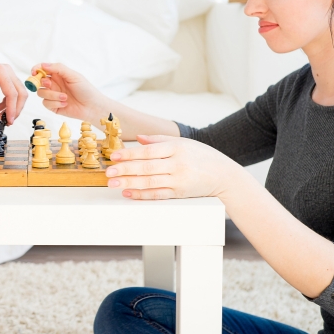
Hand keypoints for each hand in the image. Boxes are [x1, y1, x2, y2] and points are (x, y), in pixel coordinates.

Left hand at [0, 54, 26, 123]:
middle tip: (9, 121)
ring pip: (19, 92)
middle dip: (16, 109)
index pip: (12, 93)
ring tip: (3, 115)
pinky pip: (14, 90)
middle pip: (20, 92)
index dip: (12, 109)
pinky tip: (1, 108)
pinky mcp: (6, 76)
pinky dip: (10, 101)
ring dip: (14, 105)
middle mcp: (6, 70)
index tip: (9, 120)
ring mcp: (7, 72)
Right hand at [31, 62, 107, 121]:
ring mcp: (52, 96)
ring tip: (64, 97)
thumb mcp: (73, 76)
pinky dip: (55, 103)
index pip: (42, 70)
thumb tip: (43, 65)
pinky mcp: (53, 106)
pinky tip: (65, 104)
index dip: (36, 70)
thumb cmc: (85, 89)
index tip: (34, 72)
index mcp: (58, 75)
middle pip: (38, 82)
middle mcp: (54, 84)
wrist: (91, 107)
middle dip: (42, 83)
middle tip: (49, 84)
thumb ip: (58, 69)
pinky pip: (46, 103)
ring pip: (41, 93)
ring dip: (52, 95)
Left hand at [105, 135, 243, 199]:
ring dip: (129, 183)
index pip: (148, 151)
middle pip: (147, 167)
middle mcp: (178, 164)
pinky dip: (142, 195)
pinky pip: (158, 195)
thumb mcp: (184, 142)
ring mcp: (179, 180)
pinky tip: (128, 193)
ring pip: (150, 182)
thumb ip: (159, 140)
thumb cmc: (202, 156)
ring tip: (113, 183)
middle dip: (125, 170)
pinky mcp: (180, 194)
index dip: (130, 154)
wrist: (225, 175)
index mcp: (177, 148)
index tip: (114, 156)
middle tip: (108, 172)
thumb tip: (138, 138)